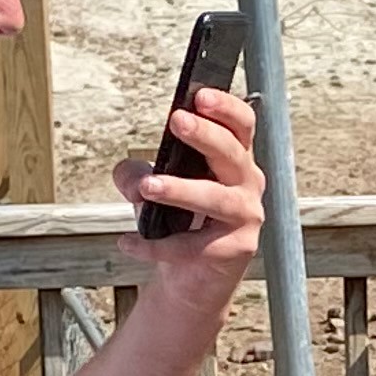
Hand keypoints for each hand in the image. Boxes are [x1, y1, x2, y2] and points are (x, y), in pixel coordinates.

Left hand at [115, 83, 263, 303]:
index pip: (241, 125)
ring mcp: (245, 219)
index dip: (226, 107)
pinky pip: (191, 245)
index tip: (199, 95)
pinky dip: (156, 245)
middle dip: (205, 135)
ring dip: (181, 189)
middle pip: (232, 154)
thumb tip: (134, 179)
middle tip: (176, 121)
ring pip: (215, 199)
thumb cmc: (178, 223)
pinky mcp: (234, 251)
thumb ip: (134, 175)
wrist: (193, 279)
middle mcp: (247, 185)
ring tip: (149, 187)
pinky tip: (128, 242)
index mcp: (235, 160)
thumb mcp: (150, 189)